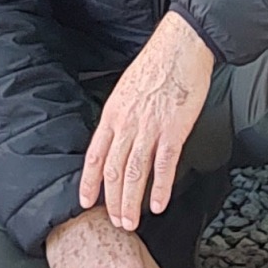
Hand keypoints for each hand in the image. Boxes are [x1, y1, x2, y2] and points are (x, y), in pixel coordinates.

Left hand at [79, 10, 214, 230]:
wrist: (181, 46)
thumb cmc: (157, 63)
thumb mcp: (126, 88)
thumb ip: (120, 115)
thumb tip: (118, 137)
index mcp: (113, 113)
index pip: (95, 155)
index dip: (89, 182)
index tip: (86, 201)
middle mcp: (127, 124)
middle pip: (113, 171)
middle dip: (112, 201)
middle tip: (115, 221)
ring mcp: (150, 129)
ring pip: (135, 174)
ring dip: (132, 202)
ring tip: (131, 221)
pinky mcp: (174, 131)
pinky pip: (164, 166)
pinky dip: (160, 189)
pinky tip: (158, 204)